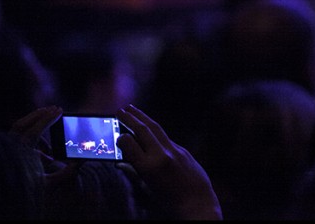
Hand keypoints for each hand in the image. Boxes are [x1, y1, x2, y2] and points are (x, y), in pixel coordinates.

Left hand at [9, 106, 83, 188]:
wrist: (6, 196)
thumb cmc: (27, 190)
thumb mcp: (47, 184)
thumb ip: (64, 174)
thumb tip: (80, 163)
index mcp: (21, 155)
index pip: (34, 131)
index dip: (48, 120)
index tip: (59, 111)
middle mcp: (12, 149)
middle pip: (23, 124)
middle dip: (40, 114)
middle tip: (55, 109)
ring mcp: (9, 148)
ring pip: (18, 127)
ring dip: (34, 120)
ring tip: (48, 115)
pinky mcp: (9, 149)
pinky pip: (18, 134)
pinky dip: (29, 129)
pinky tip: (41, 138)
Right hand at [116, 104, 221, 219]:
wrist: (198, 204)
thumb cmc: (170, 203)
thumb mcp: (147, 190)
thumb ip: (134, 173)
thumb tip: (121, 162)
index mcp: (149, 167)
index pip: (129, 144)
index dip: (120, 138)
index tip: (116, 134)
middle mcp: (162, 155)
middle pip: (143, 130)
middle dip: (130, 118)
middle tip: (119, 110)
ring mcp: (175, 150)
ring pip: (156, 128)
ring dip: (143, 117)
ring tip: (132, 109)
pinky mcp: (184, 150)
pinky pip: (166, 137)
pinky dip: (155, 130)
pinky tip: (149, 127)